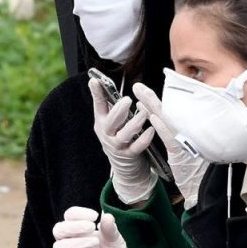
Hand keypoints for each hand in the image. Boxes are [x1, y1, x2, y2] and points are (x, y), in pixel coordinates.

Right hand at [53, 207, 135, 247]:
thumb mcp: (116, 241)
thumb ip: (110, 229)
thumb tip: (107, 215)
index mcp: (79, 231)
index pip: (69, 217)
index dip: (78, 213)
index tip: (94, 215)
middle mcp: (71, 243)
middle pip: (59, 230)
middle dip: (73, 226)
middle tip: (91, 226)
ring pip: (59, 247)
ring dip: (76, 242)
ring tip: (95, 242)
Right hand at [89, 77, 157, 204]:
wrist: (123, 166)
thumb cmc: (118, 137)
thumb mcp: (109, 121)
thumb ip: (106, 103)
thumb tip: (97, 81)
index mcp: (102, 122)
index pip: (98, 106)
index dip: (96, 93)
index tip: (95, 81)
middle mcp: (107, 134)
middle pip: (110, 122)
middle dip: (118, 110)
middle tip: (128, 100)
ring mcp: (118, 146)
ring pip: (124, 135)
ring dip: (134, 123)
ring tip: (144, 113)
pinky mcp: (130, 155)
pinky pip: (137, 147)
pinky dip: (145, 138)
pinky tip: (151, 129)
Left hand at [133, 82, 208, 207]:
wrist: (206, 188)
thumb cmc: (195, 170)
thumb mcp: (185, 150)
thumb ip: (176, 136)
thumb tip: (161, 122)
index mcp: (182, 132)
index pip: (165, 114)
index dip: (152, 101)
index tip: (141, 91)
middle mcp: (184, 133)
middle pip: (165, 112)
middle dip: (149, 98)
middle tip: (137, 85)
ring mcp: (185, 141)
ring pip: (166, 120)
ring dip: (152, 106)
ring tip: (140, 94)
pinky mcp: (183, 153)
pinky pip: (170, 138)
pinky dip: (162, 128)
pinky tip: (153, 118)